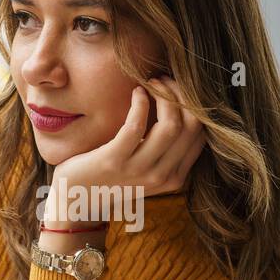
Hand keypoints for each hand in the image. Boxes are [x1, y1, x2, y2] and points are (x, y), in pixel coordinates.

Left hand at [45, 77, 204, 220]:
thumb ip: (167, 151)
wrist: (79, 199)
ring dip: (163, 95)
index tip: (179, 89)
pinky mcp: (114, 161)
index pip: (200, 134)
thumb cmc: (113, 177)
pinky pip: (136, 125)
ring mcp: (138, 171)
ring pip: (170, 125)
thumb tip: (184, 109)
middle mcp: (162, 176)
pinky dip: (140, 103)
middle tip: (164, 80)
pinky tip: (136, 92)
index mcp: (175, 177)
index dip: (194, 105)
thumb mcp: (148, 169)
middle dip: (181, 95)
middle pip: (190, 126)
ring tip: (151, 83)